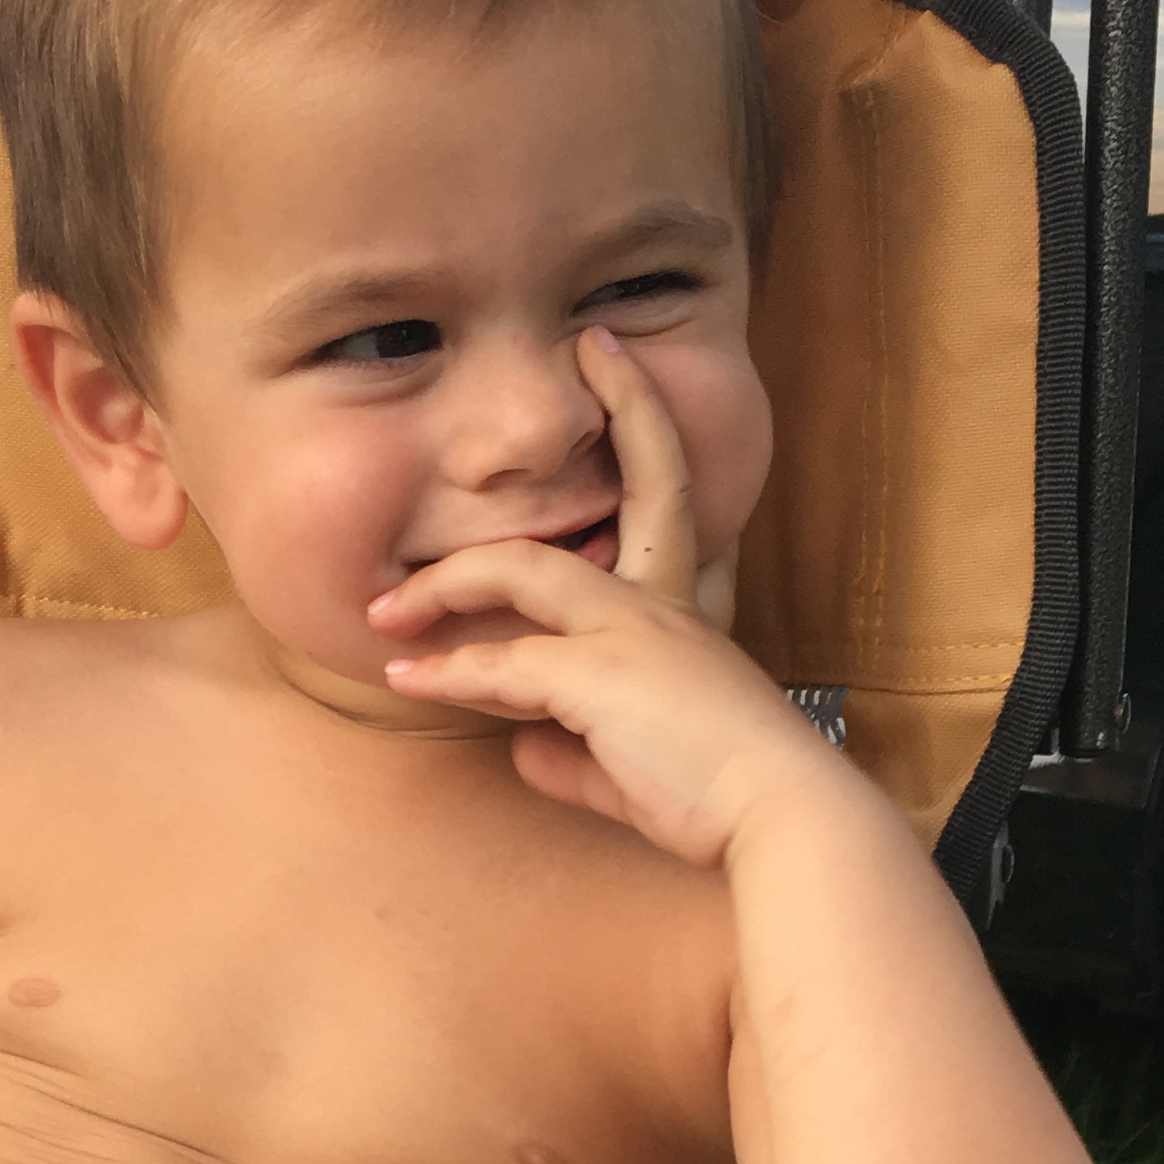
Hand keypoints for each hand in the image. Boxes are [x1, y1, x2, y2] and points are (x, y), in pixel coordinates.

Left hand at [366, 328, 834, 868]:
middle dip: (629, 400)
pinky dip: (449, 673)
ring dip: (443, 585)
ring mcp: (635, 632)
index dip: (652, 427)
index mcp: (688, 611)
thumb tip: (522, 744)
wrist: (777, 820)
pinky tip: (407, 678)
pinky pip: (503, 664)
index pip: (675, 502)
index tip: (622, 369)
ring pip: (523, 571)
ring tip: (386, 605)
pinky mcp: (601, 678)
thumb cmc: (716, 799)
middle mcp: (667, 603)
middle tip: (591, 343)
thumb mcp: (633, 764)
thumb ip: (574, 746)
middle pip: (646, 475)